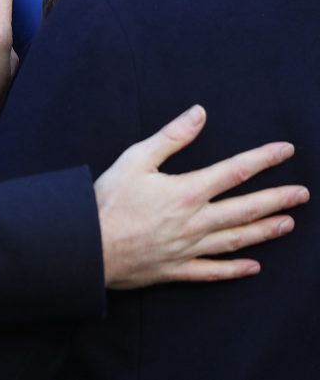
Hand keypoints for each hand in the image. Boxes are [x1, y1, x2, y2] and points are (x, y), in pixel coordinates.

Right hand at [94, 104, 308, 287]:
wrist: (88, 246)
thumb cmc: (108, 200)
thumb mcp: (136, 158)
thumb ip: (171, 136)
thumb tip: (199, 113)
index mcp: (187, 191)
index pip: (235, 171)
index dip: (263, 159)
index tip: (286, 151)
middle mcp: (195, 221)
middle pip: (245, 209)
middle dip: (276, 198)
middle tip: (302, 193)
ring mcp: (189, 249)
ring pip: (236, 240)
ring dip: (265, 231)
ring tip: (289, 223)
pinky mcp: (177, 269)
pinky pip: (213, 272)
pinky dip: (235, 270)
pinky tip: (254, 267)